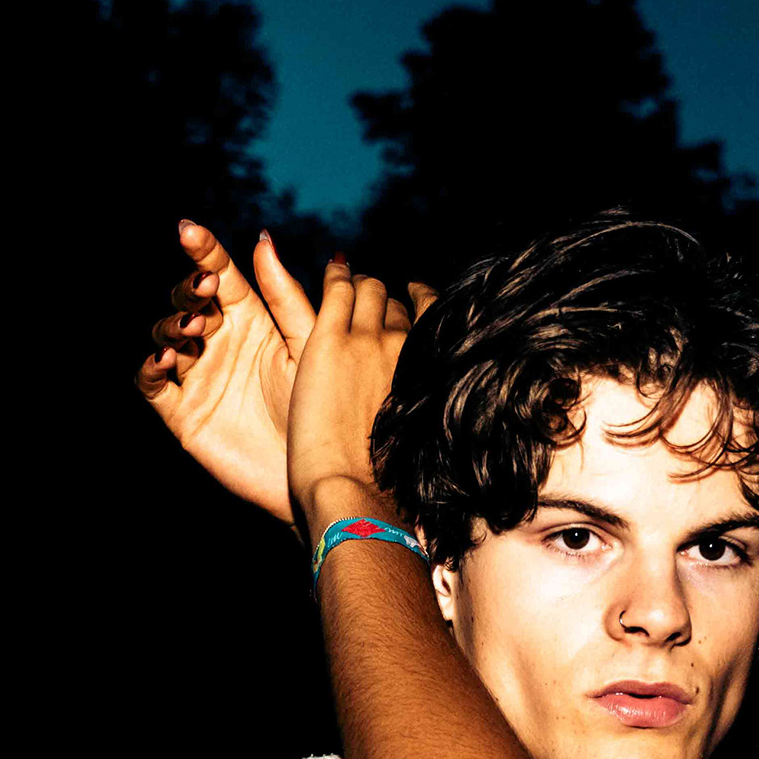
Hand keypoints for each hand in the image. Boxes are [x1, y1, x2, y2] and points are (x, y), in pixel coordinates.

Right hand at [137, 221, 317, 522]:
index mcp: (250, 321)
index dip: (204, 251)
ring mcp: (198, 376)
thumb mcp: (308, 346)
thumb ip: (286, 297)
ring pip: (166, 336)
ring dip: (173, 324)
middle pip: (188, 301)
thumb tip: (263, 237)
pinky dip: (151, 369)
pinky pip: (154, 384)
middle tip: (204, 289)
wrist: (317, 474)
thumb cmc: (321, 410)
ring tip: (194, 327)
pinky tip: (166, 361)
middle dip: (189, 289)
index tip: (190, 230)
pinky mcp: (183, 413)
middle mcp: (219, 343)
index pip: (220, 275)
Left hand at [289, 254, 429, 531]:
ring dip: (359, 284)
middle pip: (395, 304)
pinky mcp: (328, 339)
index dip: (420, 302)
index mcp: (424, 371)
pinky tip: (333, 270)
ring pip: (368, 291)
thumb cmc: (384, 482)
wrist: (351, 488)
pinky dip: (336, 276)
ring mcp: (365, 339)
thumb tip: (422, 411)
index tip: (413, 296)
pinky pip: (336, 290)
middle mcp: (403, 348)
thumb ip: (420, 409)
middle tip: (369, 296)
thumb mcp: (419, 440)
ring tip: (349, 283)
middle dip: (382, 297)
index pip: (429, 317)